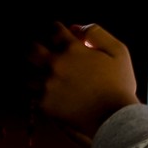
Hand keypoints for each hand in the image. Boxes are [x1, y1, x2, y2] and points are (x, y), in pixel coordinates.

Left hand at [30, 21, 139, 142]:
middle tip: (41, 54)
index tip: (58, 35)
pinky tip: (48, 97)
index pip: (54, 30)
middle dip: (35, 50)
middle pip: (32, 50)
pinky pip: (33, 97)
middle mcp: (55, 64)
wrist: (115, 119)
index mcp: (72, 48)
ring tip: (43, 80)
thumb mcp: (118, 51)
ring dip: (35, 76)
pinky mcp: (45, 104)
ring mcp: (47, 85)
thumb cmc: (120, 84)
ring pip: (28, 76)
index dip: (57, 31)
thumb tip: (75, 28)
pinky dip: (39, 96)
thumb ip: (96, 34)